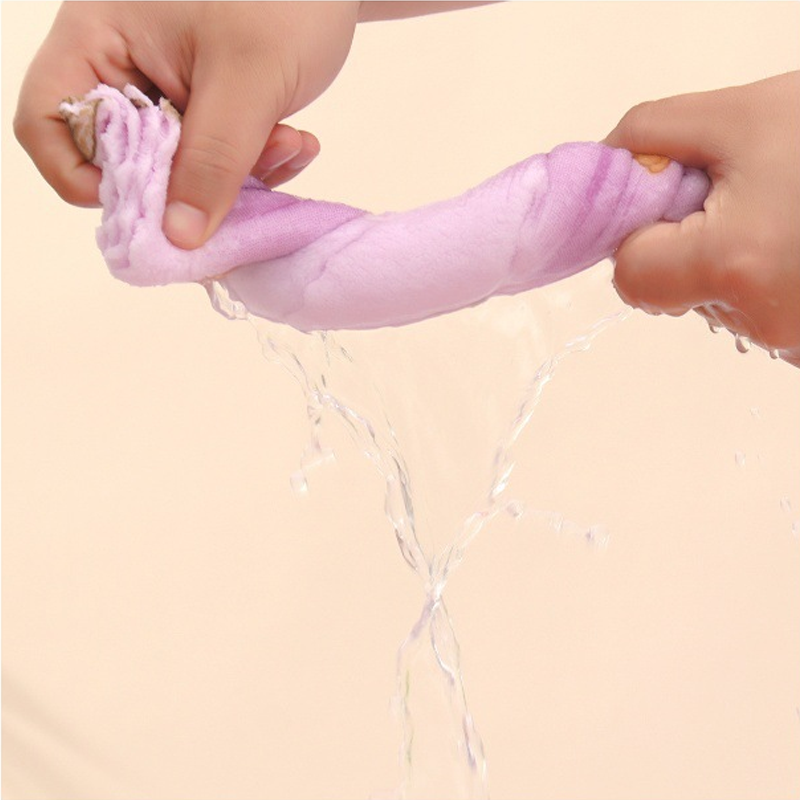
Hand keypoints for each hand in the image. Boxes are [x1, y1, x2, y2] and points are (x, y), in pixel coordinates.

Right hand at [15, 1, 359, 247]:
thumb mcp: (248, 81)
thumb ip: (212, 162)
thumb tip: (178, 237)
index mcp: (99, 38)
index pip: (47, 122)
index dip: (83, 177)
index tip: (150, 204)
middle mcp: (122, 67)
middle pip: (119, 160)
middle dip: (188, 185)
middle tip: (249, 174)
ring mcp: (165, 91)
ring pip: (176, 172)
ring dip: (235, 179)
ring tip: (288, 143)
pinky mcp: (204, 110)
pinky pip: (213, 164)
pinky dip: (253, 166)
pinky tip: (296, 140)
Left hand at [604, 71, 799, 367]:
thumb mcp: (743, 115)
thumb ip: (651, 135)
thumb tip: (601, 167)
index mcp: (734, 263)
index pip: (630, 275)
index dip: (639, 233)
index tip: (667, 199)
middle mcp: (763, 318)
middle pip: (670, 290)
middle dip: (686, 241)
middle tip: (740, 194)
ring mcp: (793, 339)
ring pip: (713, 299)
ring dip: (728, 256)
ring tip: (784, 211)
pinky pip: (756, 309)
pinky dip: (763, 276)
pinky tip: (796, 240)